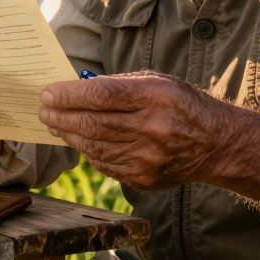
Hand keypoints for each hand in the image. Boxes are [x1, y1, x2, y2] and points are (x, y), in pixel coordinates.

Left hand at [38, 70, 226, 188]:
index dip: (69, 95)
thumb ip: (119, 84)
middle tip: (43, 110)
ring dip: (69, 134)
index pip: (101, 95)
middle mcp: (151, 128)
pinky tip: (79, 141)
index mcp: (155, 97)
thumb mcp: (157, 81)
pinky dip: (88, 151)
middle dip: (61, 116)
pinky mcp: (144, 178)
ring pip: (94, 146)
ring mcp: (147, 157)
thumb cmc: (182, 104)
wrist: (216, 144)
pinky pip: (105, 164)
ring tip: (55, 124)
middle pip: (93, 123)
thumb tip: (78, 88)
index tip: (48, 93)